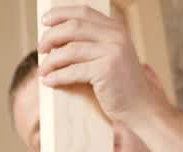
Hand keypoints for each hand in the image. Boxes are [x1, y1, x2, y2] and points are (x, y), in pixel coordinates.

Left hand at [37, 6, 168, 126]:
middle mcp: (116, 36)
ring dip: (51, 60)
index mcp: (115, 29)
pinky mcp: (106, 70)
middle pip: (73, 27)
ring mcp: (112, 52)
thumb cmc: (121, 85)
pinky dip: (57, 76)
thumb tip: (57, 39)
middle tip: (41, 49)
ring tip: (42, 70)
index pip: (83, 12)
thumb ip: (92, 43)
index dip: (61, 14)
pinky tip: (48, 81)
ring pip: (70, 50)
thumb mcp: (110, 56)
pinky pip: (73, 71)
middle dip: (51, 37)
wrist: (140, 107)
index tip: (45, 21)